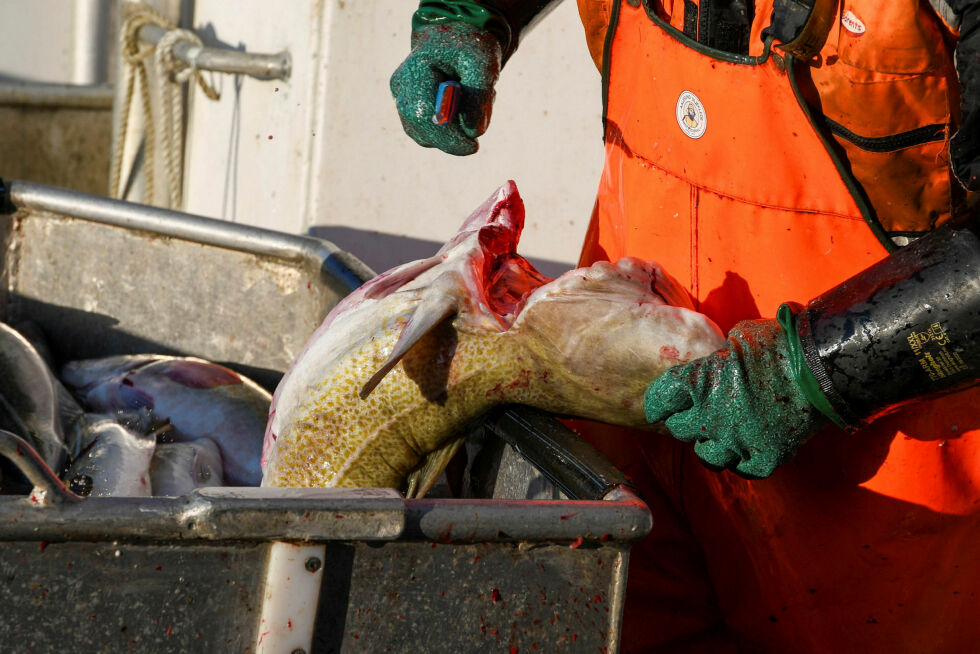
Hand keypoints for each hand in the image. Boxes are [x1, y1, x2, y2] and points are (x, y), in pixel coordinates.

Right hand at [390, 22, 502, 155]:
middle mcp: (401, 87)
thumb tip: (473, 132)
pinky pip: (430, 134)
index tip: (473, 146)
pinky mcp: (410, 112)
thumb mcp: (483, 64)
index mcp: (415, 69)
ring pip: (425, 136)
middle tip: (477, 131)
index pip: (422, 113)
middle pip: (420, 129)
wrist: (456, 37)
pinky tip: (462, 107)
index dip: (446, 136)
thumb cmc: (469, 48)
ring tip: (472, 101)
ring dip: (453, 132)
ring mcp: (403, 101)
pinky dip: (450, 130)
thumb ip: (479, 97)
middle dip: (452, 139)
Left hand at [644, 318, 828, 478]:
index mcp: (698, 383)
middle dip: (688, 421)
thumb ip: (718, 356)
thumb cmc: (779, 345)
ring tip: (723, 434)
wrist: (822, 368)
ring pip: (706, 456)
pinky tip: (749, 447)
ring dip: (711, 444)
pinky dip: (742, 459)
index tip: (662, 405)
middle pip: (679, 430)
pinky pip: (741, 468)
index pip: (659, 400)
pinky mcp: (763, 458)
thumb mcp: (739, 338)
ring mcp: (736, 441)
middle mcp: (709, 416)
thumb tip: (717, 361)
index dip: (660, 402)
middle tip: (701, 414)